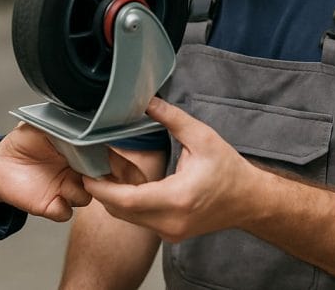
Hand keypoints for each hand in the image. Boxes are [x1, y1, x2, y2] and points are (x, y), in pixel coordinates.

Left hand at [0, 123, 92, 221]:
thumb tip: (71, 121)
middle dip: (96, 177)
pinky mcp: (50, 205)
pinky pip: (64, 212)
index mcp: (75, 151)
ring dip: (80, 192)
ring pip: (85, 197)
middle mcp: (73, 171)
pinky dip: (62, 208)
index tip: (99, 152)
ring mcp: (63, 189)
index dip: (100, 155)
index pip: (97, 155)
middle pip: (97, 178)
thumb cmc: (22, 142)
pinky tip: (55, 198)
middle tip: (87, 169)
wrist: (0, 163)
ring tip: (70, 183)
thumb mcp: (38, 126)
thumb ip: (56, 124)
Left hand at [83, 97, 258, 241]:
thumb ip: (170, 118)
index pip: (126, 200)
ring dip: (114, 198)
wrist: (249, 201)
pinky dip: (128, 205)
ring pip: (128, 218)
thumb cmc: (228, 169)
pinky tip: (126, 184)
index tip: (85, 173)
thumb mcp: (201, 137)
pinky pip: (140, 221)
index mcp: (177, 198)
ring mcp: (170, 232)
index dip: (102, 188)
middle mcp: (170, 222)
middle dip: (102, 191)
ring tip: (104, 173)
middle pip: (121, 211)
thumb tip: (145, 100)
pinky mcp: (171, 234)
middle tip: (88, 168)